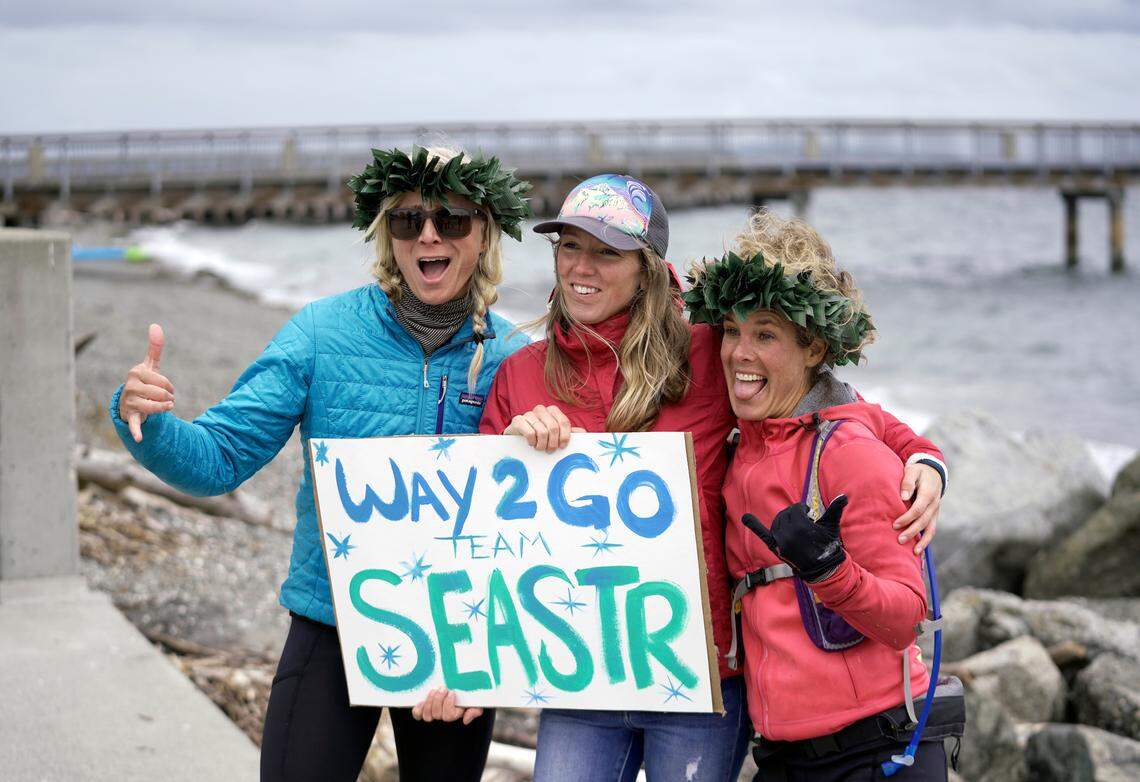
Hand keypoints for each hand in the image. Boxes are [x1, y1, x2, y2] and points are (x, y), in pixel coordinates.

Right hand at [119, 323, 174, 442]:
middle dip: (168, 398)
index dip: (170, 387)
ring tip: (166, 408)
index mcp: (136, 373)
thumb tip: (155, 325)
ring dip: (164, 409)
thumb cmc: (143, 382)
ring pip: (154, 407)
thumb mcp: (149, 365)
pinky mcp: (130, 416)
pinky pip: (134, 424)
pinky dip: (137, 431)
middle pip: (161, 394)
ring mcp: (129, 402)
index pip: (163, 381)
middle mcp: (130, 387)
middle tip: (166, 400)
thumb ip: (154, 347)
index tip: (167, 389)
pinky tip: (140, 439)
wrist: (130, 403)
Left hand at [411, 687, 483, 724]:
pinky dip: (418, 708)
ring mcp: (432, 713)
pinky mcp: (423, 709)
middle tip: (443, 688)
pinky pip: (417, 714)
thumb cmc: (467, 693)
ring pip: (427, 715)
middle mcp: (443, 715)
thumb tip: (465, 720)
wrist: (458, 683)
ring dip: (430, 701)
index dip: (449, 704)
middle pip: (437, 715)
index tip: (452, 692)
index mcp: (455, 713)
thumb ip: (475, 710)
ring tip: (435, 690)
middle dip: (439, 700)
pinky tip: (422, 701)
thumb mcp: (476, 700)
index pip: (449, 716)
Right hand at [502, 404, 582, 451]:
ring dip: (542, 445)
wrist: (517, 436)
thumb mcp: (556, 434)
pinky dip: (532, 442)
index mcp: (553, 410)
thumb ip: (569, 433)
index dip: (565, 437)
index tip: (562, 447)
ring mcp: (529, 414)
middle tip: (550, 451)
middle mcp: (541, 409)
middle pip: (553, 428)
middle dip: (553, 443)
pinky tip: (531, 443)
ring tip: (540, 448)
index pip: (564, 422)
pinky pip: (530, 432)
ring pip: (542, 432)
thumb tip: (583, 432)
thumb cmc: (539, 436)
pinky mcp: (518, 420)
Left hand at [742, 496, 848, 581]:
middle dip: (793, 515)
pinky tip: (746, 517)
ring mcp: (780, 542)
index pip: (794, 510)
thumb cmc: (828, 545)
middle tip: (803, 521)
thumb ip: (835, 510)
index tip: (808, 514)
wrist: (822, 568)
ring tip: (794, 525)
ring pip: (776, 523)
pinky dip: (754, 525)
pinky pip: (763, 535)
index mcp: (801, 526)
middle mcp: (788, 534)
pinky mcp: (776, 548)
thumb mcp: (831, 527)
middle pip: (784, 515)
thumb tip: (843, 496)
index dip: (802, 510)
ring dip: (783, 521)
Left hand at [894, 463, 941, 553]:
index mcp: (928, 494)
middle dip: (912, 532)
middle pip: (923, 521)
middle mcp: (934, 505)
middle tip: (899, 540)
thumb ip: (908, 482)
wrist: (933, 472)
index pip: (917, 510)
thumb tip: (903, 496)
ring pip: (931, 529)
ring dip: (923, 541)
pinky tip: (919, 550)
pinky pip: (931, 530)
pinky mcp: (933, 515)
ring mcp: (935, 511)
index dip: (906, 518)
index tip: (895, 524)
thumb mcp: (912, 471)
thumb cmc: (919, 472)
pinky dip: (926, 541)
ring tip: (914, 552)